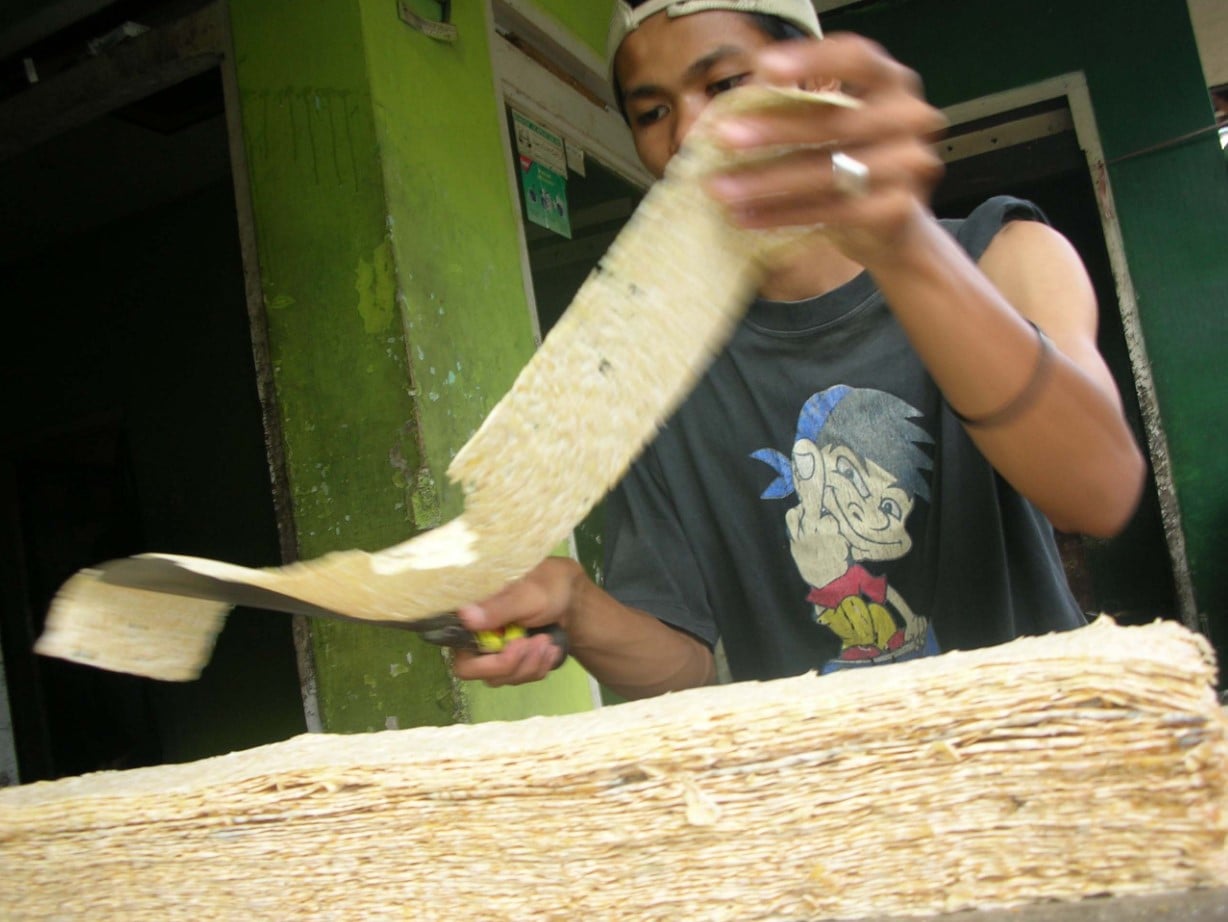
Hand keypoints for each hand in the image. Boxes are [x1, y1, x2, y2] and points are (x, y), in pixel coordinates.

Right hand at [450, 557, 580, 686]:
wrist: (571, 597)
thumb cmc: (546, 585)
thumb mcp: (527, 594)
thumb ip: (498, 607)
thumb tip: (465, 615)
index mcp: (470, 614)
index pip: (456, 648)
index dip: (482, 659)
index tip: (513, 644)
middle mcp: (474, 636)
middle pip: (474, 671)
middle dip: (510, 664)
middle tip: (537, 643)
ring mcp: (491, 651)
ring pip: (499, 678)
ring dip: (528, 665)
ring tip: (548, 642)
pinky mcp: (510, 661)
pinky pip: (518, 679)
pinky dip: (538, 667)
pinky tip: (550, 650)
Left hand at [704, 33, 947, 265]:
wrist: (891, 224)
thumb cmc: (848, 160)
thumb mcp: (820, 125)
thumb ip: (778, 109)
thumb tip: (702, 105)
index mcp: (889, 81)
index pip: (856, 57)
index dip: (812, 59)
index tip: (764, 68)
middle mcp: (907, 116)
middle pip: (836, 120)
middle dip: (774, 130)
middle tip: (723, 138)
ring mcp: (908, 163)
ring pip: (830, 171)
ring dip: (769, 181)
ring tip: (723, 189)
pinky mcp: (896, 208)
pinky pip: (833, 211)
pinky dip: (785, 215)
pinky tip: (748, 217)